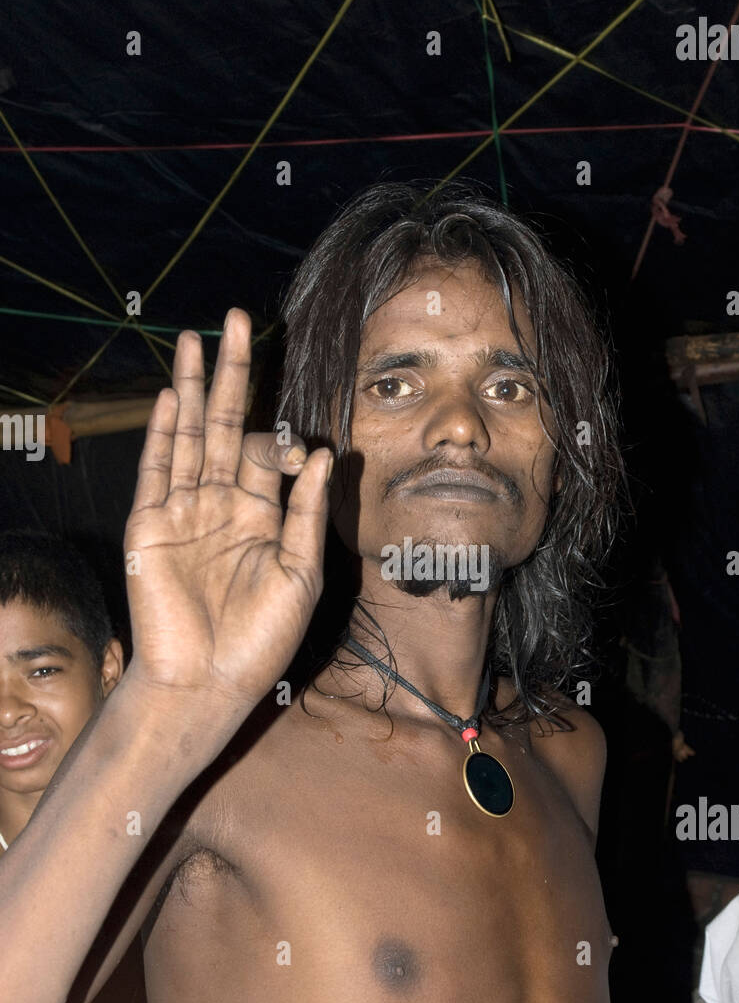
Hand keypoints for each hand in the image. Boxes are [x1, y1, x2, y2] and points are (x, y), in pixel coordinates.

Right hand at [124, 309, 330, 717]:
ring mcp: (183, 512)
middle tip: (240, 320)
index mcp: (260, 516)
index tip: (299, 450)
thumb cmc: (260, 640)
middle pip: (225, 425)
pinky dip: (163, 433)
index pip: (268, 454)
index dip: (283, 439)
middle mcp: (220, 505)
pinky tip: (170, 397)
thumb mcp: (301, 573)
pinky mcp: (150, 527)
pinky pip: (157, 471)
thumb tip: (324, 453)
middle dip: (232, 374)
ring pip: (188, 436)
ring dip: (191, 387)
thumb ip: (308, 512)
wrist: (207, 682)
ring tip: (196, 339)